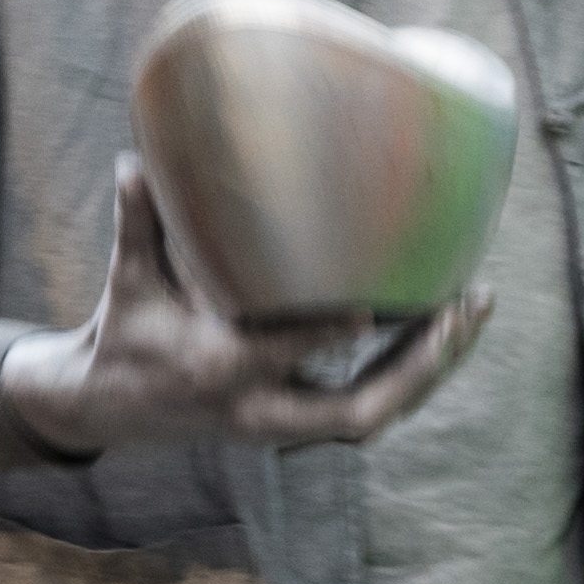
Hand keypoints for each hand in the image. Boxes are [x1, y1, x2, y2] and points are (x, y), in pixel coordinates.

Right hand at [0, 158, 488, 456]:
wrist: (110, 407)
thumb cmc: (125, 332)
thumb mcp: (129, 280)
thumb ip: (138, 222)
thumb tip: (132, 160)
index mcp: (216, 367)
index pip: (278, 357)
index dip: (326, 338)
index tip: (372, 310)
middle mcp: (258, 408)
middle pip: (353, 412)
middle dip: (415, 369)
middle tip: (456, 310)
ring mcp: (282, 423)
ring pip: (373, 416)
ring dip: (430, 370)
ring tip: (474, 308)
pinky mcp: (298, 422)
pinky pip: (370, 407)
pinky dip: (413, 373)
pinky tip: (448, 329)